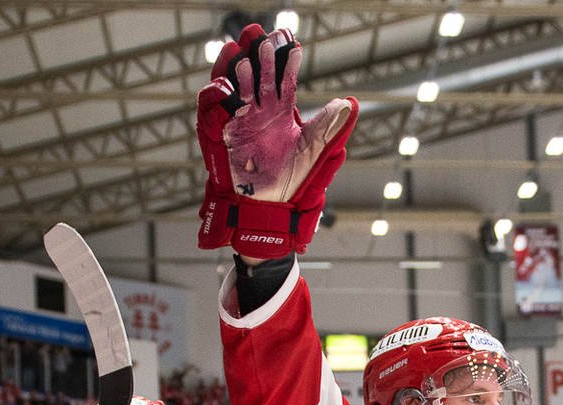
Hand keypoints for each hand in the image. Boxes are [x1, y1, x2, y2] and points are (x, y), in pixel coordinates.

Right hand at [195, 25, 358, 255]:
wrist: (268, 208)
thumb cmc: (291, 181)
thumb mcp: (314, 152)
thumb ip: (329, 127)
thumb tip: (350, 103)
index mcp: (282, 114)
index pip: (285, 82)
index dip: (288, 64)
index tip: (294, 46)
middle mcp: (259, 113)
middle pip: (258, 77)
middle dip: (259, 57)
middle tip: (261, 37)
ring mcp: (239, 122)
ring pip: (234, 89)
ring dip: (233, 71)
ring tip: (238, 54)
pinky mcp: (222, 137)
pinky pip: (212, 114)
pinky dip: (214, 99)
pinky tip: (222, 87)